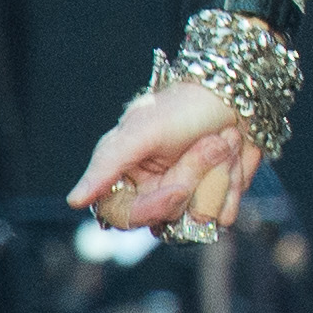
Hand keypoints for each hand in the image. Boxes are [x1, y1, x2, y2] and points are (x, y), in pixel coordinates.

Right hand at [65, 74, 260, 235]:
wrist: (237, 94)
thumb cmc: (184, 105)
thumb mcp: (142, 129)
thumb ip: (108, 165)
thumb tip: (74, 200)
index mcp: (125, 176)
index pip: (128, 217)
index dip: (155, 208)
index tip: (179, 190)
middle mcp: (153, 193)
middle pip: (168, 217)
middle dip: (194, 177)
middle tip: (211, 141)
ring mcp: (184, 201)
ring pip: (199, 218)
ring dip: (219, 175)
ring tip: (224, 140)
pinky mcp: (214, 201)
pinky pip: (224, 214)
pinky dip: (234, 181)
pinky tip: (234, 153)